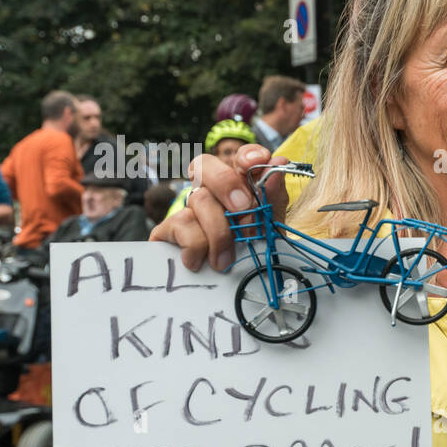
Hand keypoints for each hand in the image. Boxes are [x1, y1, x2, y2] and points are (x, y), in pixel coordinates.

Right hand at [149, 145, 287, 271]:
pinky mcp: (168, 229)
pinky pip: (181, 224)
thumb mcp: (269, 229)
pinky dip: (196, 246)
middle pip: (207, 165)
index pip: (239, 159)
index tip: (259, 161)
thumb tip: (278, 165)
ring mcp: (188, 209)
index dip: (247, 155)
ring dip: (219, 232)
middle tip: (244, 209)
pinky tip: (200, 262)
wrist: (225, 291)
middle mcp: (211, 193)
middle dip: (227, 183)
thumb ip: (273, 198)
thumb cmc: (250, 256)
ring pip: (199, 199)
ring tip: (225, 260)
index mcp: (239, 188)